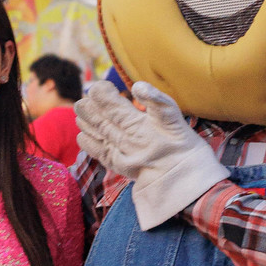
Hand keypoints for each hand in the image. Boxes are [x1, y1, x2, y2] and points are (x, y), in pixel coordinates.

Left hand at [75, 81, 228, 230]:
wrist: (186, 179)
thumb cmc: (183, 144)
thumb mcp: (174, 116)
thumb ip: (155, 99)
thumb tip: (137, 87)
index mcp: (140, 125)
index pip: (113, 106)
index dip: (101, 95)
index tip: (96, 87)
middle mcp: (129, 140)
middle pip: (103, 121)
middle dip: (89, 109)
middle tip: (82, 100)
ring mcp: (124, 155)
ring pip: (100, 136)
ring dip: (87, 124)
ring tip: (79, 114)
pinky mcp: (123, 168)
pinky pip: (101, 154)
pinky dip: (89, 145)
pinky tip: (81, 136)